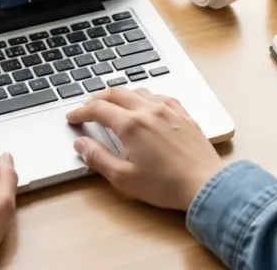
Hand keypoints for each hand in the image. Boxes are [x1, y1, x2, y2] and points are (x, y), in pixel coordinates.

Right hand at [65, 88, 222, 210]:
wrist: (204, 184)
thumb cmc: (165, 185)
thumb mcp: (123, 178)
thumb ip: (98, 158)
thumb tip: (81, 144)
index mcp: (131, 124)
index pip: (98, 109)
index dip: (81, 112)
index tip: (72, 117)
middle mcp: (149, 110)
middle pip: (116, 93)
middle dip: (97, 98)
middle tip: (88, 108)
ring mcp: (169, 110)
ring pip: (139, 91)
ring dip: (121, 95)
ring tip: (113, 105)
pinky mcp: (183, 114)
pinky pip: (160, 97)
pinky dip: (145, 98)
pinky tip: (145, 106)